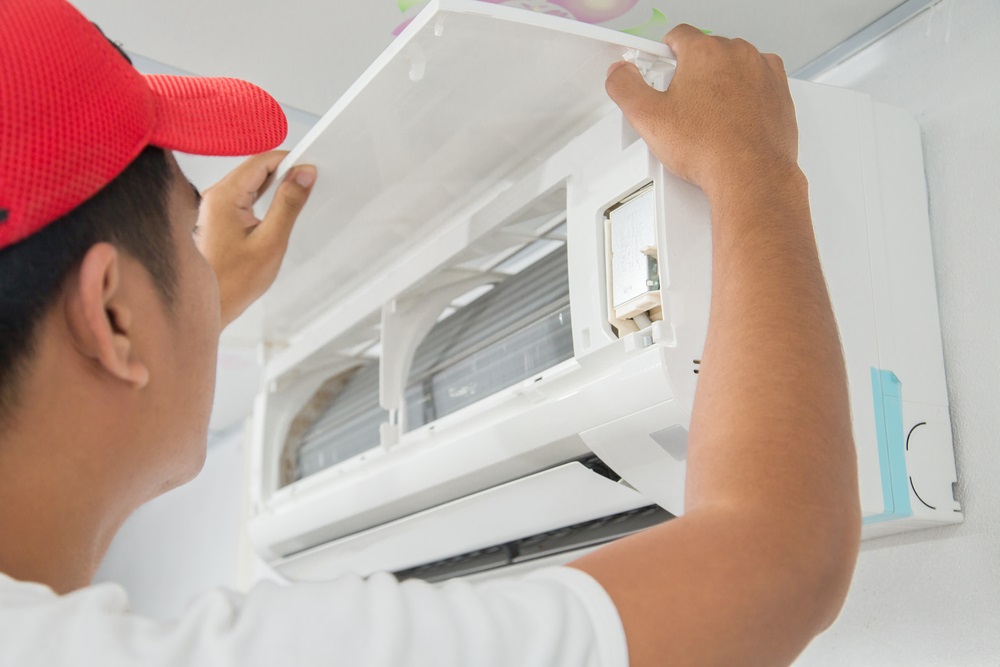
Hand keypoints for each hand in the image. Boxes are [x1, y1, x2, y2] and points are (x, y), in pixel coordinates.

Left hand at [195, 151, 315, 328]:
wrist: (210, 306)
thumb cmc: (233, 281)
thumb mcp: (271, 241)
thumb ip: (288, 203)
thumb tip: (303, 174)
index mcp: (223, 197)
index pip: (260, 162)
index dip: (288, 160)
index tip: (310, 167)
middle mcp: (214, 196)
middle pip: (254, 169)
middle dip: (283, 170)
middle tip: (309, 180)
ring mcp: (213, 207)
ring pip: (249, 182)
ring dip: (274, 184)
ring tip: (297, 194)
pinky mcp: (217, 218)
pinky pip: (243, 196)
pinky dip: (263, 197)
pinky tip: (277, 207)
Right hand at [606, 24, 797, 199]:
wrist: (750, 174)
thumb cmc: (710, 148)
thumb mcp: (648, 118)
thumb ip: (625, 87)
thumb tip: (619, 73)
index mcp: (704, 52)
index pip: (678, 35)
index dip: (664, 54)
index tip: (660, 71)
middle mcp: (737, 54)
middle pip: (706, 52)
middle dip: (692, 74)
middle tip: (682, 107)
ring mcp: (762, 70)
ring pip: (733, 66)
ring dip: (720, 84)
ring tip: (708, 118)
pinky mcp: (779, 90)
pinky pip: (758, 82)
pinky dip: (746, 95)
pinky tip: (732, 119)